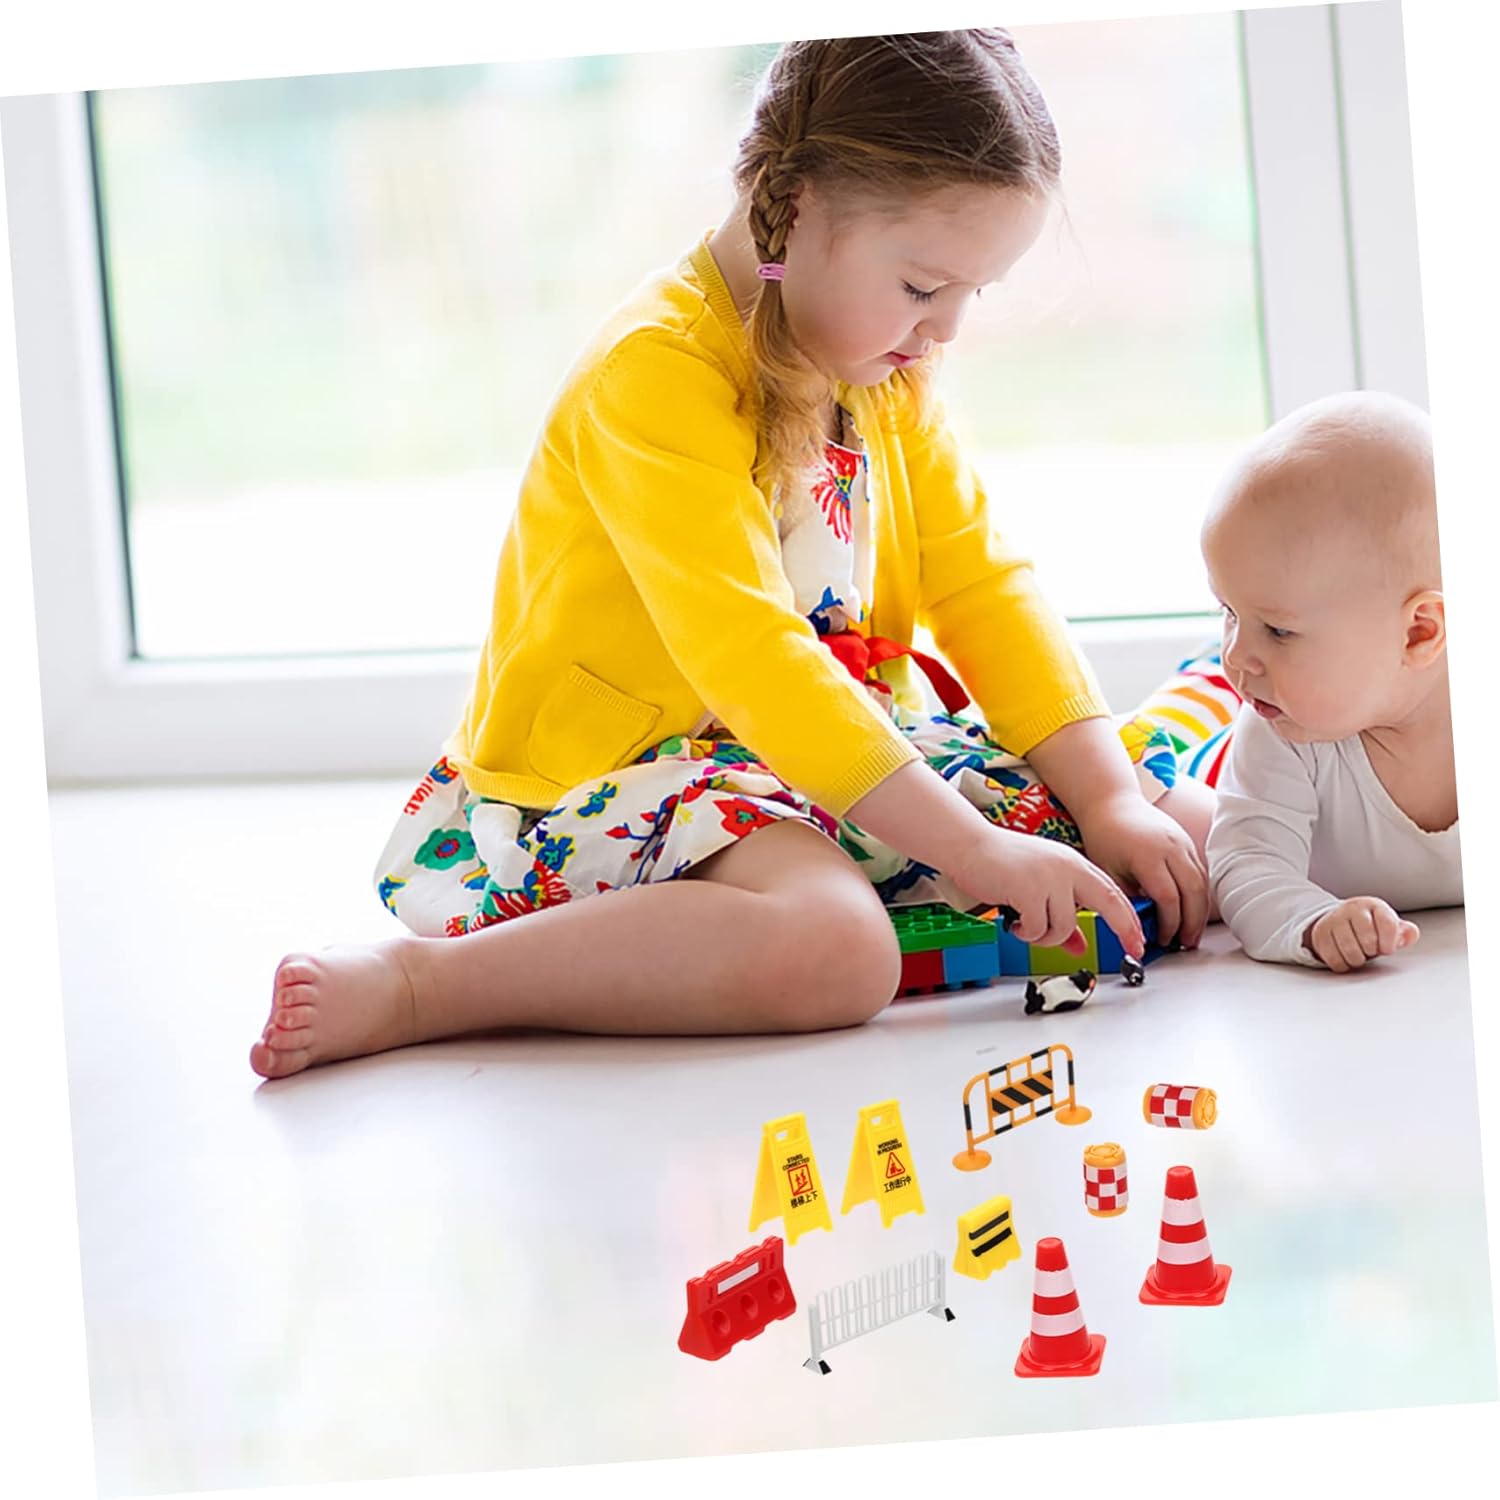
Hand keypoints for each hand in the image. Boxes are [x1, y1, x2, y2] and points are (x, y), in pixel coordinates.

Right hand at [950, 824, 1144, 958]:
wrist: (969, 845)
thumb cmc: (1001, 864)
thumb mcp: (1040, 885)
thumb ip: (1061, 915)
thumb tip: (1079, 946)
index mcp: (1073, 864)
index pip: (1112, 892)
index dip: (1128, 919)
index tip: (1137, 941)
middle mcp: (1067, 868)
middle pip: (1109, 902)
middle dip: (1124, 929)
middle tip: (1132, 952)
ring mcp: (1049, 878)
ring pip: (1065, 927)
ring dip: (1045, 937)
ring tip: (1026, 926)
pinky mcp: (1028, 890)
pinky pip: (1037, 929)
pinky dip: (1025, 933)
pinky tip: (1012, 922)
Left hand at [1073, 792, 1208, 949]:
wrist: (1112, 802)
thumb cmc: (1104, 835)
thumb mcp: (1107, 870)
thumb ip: (1126, 897)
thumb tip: (1140, 926)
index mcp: (1149, 855)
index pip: (1169, 897)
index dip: (1169, 923)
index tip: (1163, 939)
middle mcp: (1171, 847)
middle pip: (1194, 892)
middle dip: (1192, 923)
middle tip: (1186, 944)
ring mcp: (1182, 842)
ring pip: (1202, 883)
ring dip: (1200, 911)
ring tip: (1192, 933)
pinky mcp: (1186, 841)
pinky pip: (1200, 872)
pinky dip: (1199, 894)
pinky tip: (1192, 911)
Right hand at [1304, 898, 1419, 971]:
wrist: (1339, 922)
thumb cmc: (1370, 927)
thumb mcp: (1389, 927)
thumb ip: (1405, 932)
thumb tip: (1410, 934)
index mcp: (1373, 905)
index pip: (1387, 924)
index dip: (1389, 943)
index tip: (1387, 949)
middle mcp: (1352, 909)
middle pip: (1368, 939)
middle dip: (1372, 951)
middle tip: (1370, 949)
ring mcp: (1334, 920)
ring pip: (1350, 950)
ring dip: (1358, 960)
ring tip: (1359, 954)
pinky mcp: (1320, 933)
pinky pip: (1334, 958)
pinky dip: (1343, 964)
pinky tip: (1346, 957)